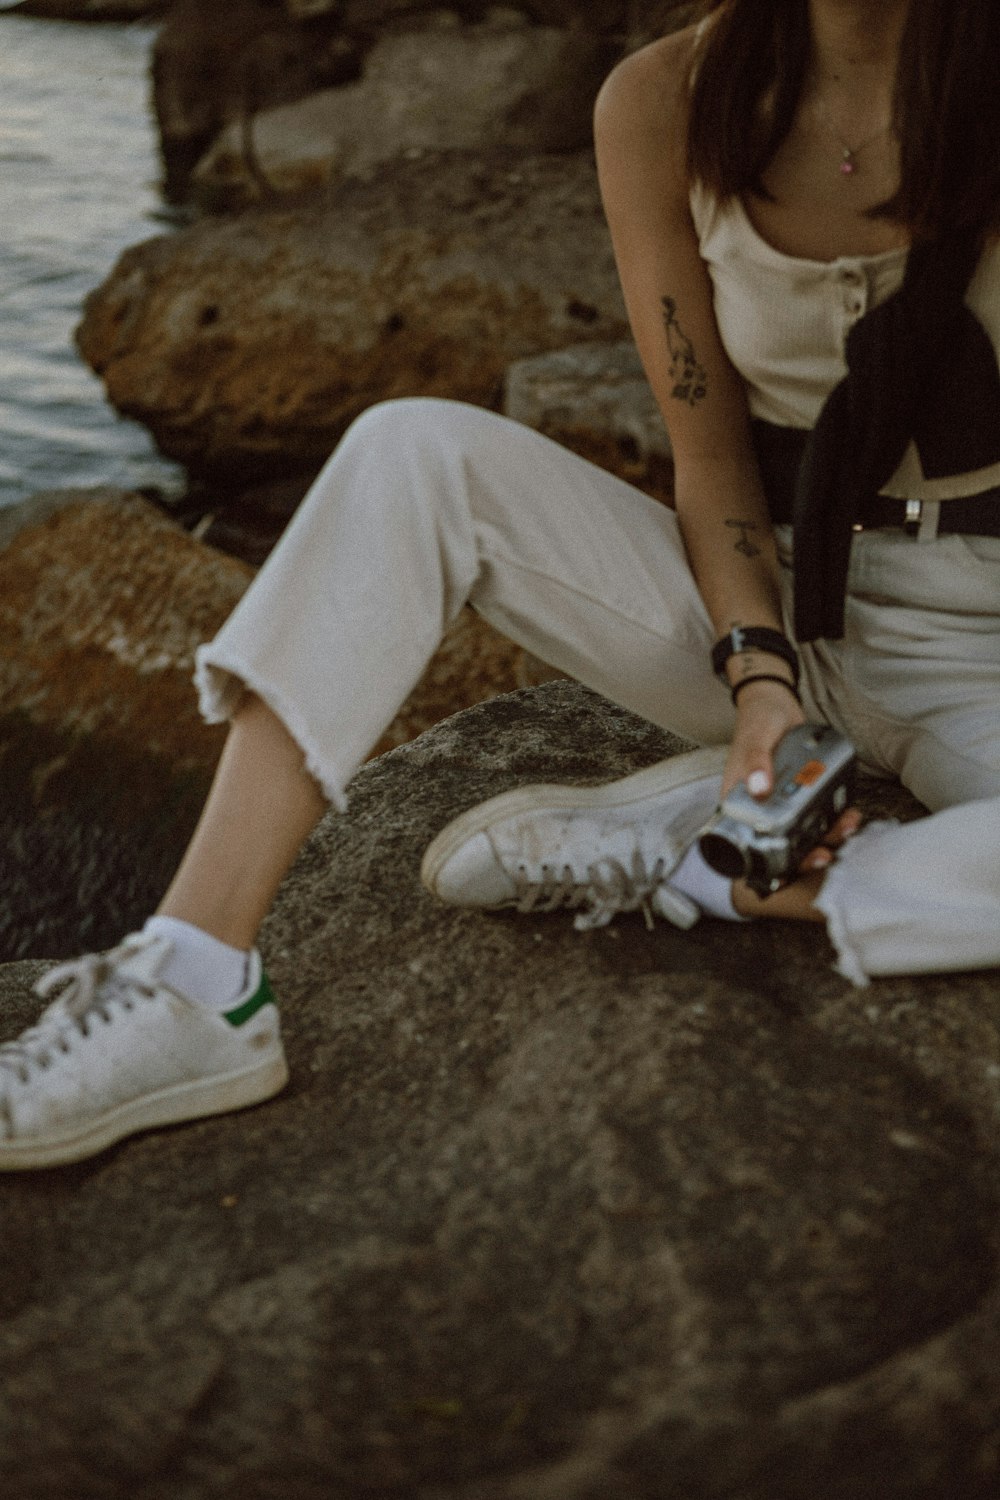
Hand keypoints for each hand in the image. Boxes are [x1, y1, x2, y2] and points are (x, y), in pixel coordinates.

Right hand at [723, 679, 863, 904]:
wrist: (777, 704)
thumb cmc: (757, 720)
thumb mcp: (755, 739)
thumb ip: (755, 761)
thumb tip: (759, 790)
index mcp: (738, 803)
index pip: (746, 843)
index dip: (764, 864)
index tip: (785, 873)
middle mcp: (760, 809)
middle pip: (780, 845)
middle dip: (804, 856)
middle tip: (823, 855)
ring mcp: (783, 803)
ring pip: (803, 832)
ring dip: (826, 836)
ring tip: (845, 826)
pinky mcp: (803, 794)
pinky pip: (818, 813)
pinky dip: (834, 818)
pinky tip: (849, 813)